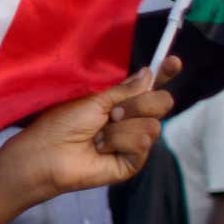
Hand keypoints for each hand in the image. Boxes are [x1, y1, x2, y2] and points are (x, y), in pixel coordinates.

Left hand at [0, 56, 182, 201]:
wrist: (49, 153)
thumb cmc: (63, 124)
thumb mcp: (96, 101)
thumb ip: (126, 90)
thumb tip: (149, 73)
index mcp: (121, 103)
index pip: (150, 87)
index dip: (165, 74)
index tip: (174, 61)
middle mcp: (131, 121)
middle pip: (162, 103)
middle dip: (139, 104)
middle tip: (113, 113)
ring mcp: (134, 142)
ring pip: (152, 125)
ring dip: (122, 128)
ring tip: (99, 135)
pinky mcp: (132, 162)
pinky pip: (142, 143)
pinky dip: (119, 142)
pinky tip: (101, 149)